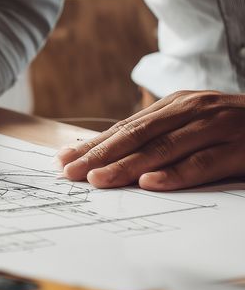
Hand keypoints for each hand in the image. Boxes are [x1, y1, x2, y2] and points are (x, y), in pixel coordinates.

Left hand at [56, 91, 244, 190]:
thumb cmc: (236, 129)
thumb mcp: (194, 125)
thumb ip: (159, 137)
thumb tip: (108, 156)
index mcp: (177, 105)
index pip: (126, 127)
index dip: (93, 144)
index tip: (62, 160)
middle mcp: (193, 110)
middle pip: (137, 135)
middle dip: (99, 155)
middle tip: (70, 173)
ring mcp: (217, 126)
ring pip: (163, 148)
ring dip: (127, 165)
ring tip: (98, 180)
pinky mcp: (240, 147)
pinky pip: (203, 162)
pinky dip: (176, 174)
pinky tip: (151, 184)